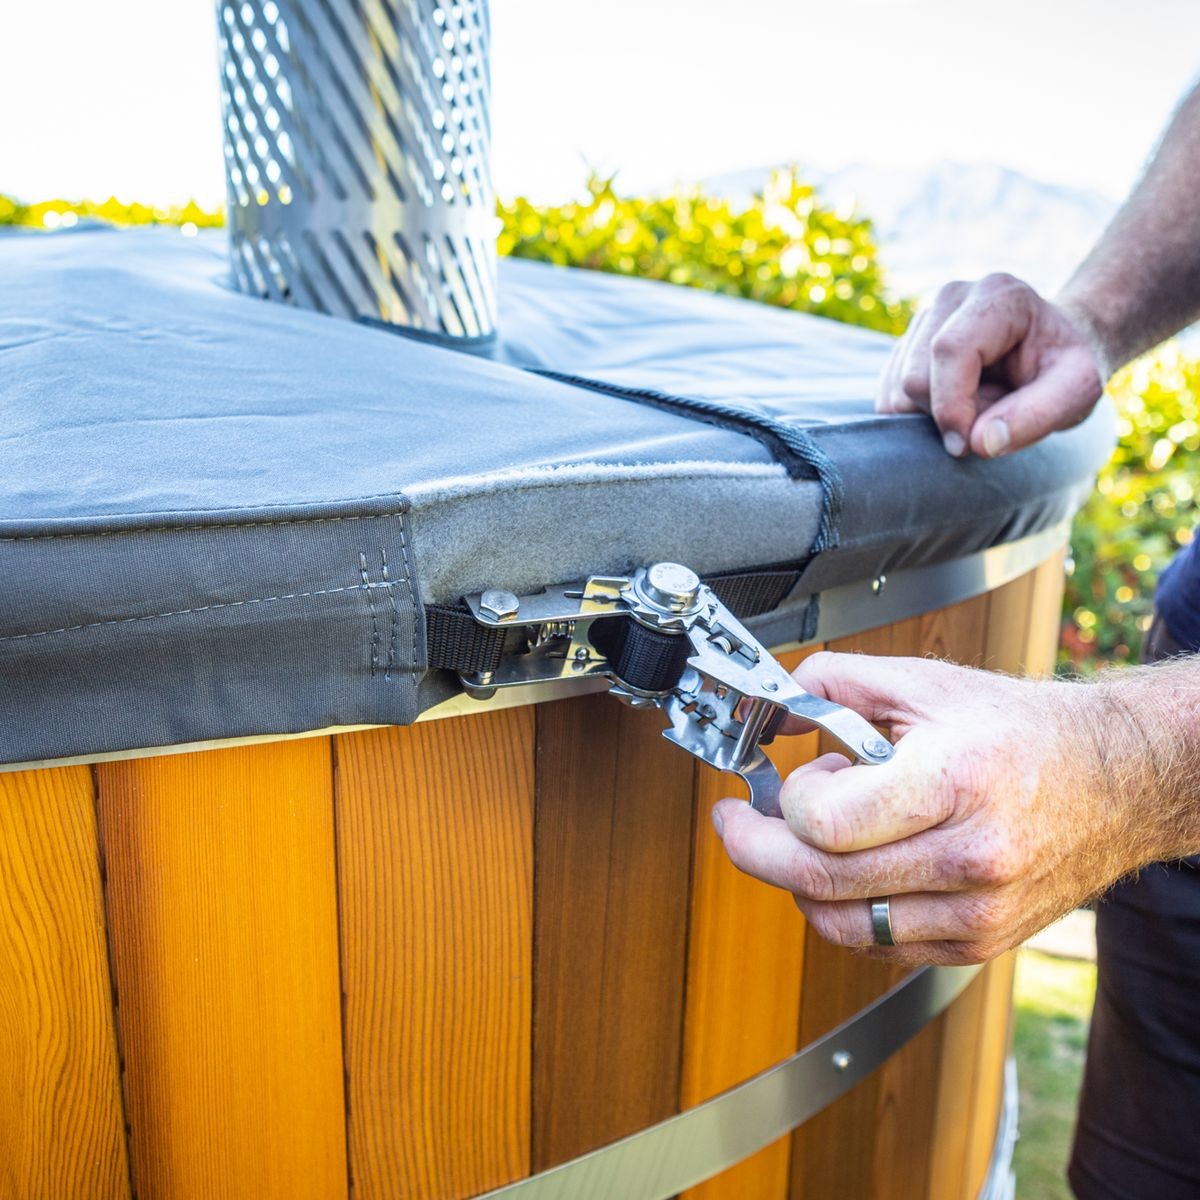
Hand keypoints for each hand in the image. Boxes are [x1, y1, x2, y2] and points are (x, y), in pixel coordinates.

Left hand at [712, 653, 1172, 965]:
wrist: (1111, 781)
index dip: (786, 803)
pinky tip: (854, 866)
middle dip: (756, 850)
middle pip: (819, 882)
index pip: (825, 826)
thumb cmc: (1018, 730)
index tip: (779, 784)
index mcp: (954, 782)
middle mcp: (969, 858)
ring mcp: (975, 911)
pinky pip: (877, 945)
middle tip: (739, 823)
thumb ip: (832, 684)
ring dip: (800, 882)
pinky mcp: (976, 942)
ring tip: (818, 835)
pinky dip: (843, 909)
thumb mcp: (922, 682)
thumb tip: (769, 707)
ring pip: (840, 924)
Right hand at [876, 274, 1105, 458]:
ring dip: (931, 417)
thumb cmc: (1069, 368)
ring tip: (977, 407)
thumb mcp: (1078, 392)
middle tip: (989, 418)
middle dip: (945, 415)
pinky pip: (889, 394)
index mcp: (998, 296)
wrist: (1056, 348)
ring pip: (896, 389)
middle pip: (914, 376)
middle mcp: (951, 298)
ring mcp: (924, 318)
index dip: (951, 406)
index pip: (949, 350)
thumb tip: (978, 443)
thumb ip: (1036, 417)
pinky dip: (917, 415)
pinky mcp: (907, 343)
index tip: (967, 446)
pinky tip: (955, 405)